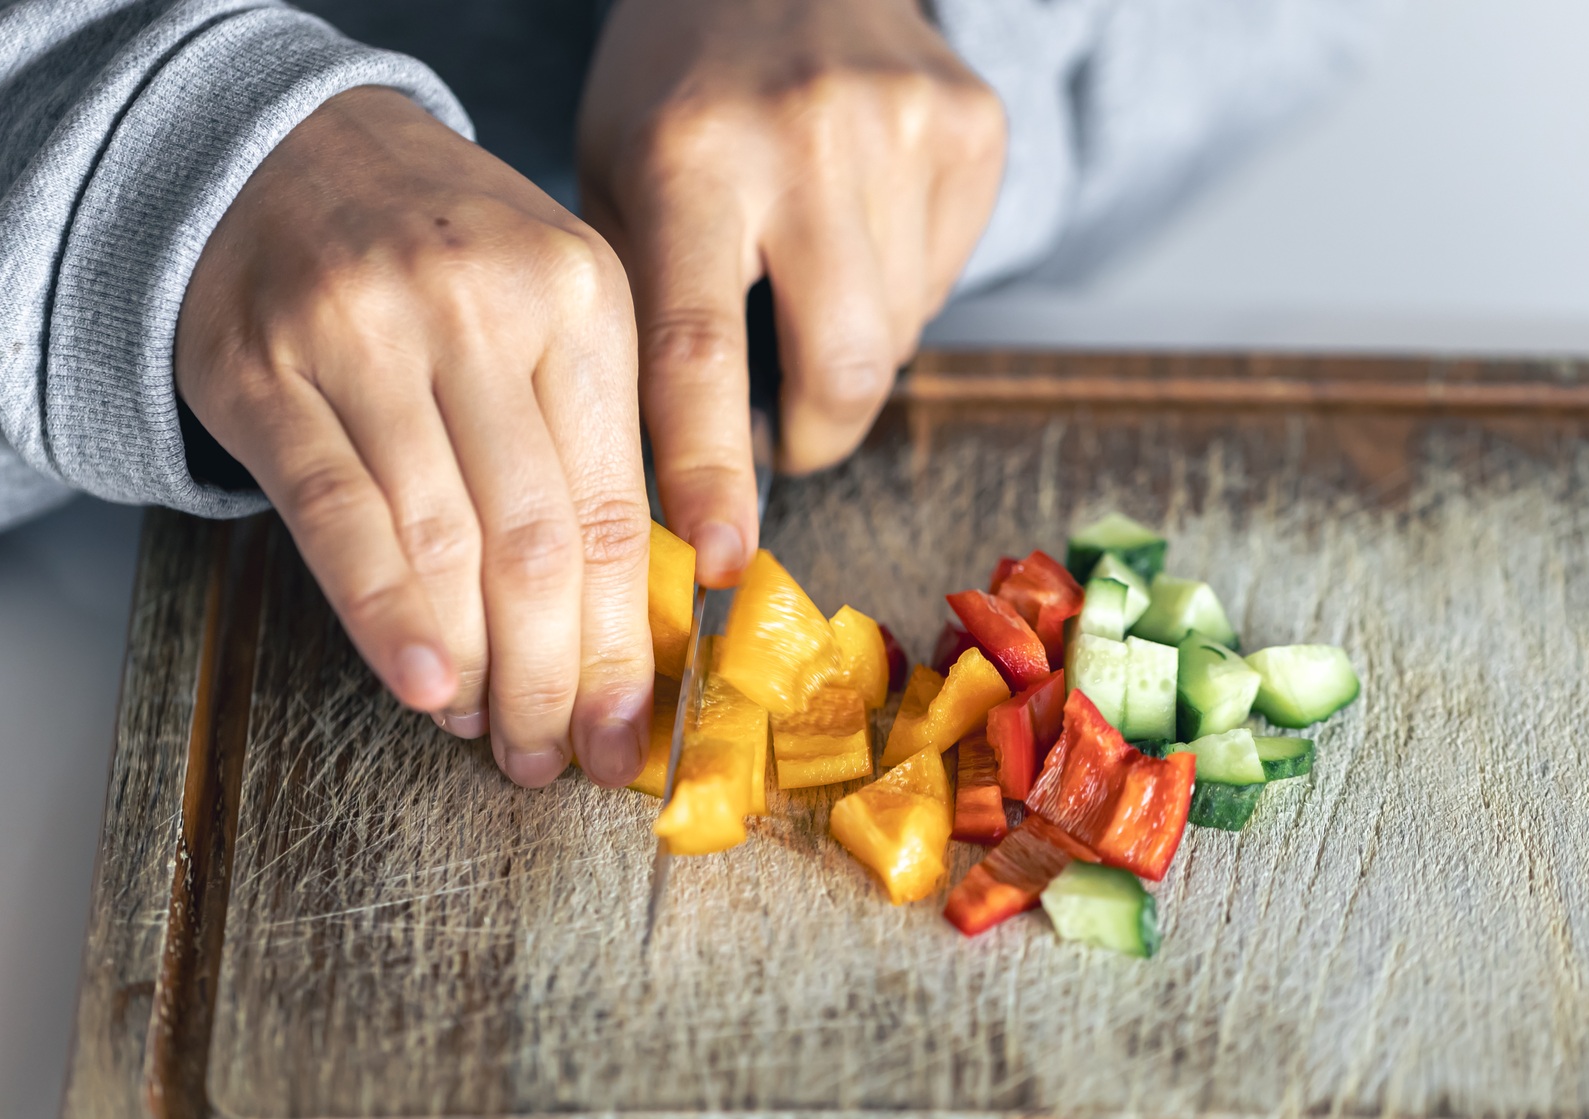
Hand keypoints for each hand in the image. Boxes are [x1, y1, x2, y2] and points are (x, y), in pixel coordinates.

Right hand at [176, 87, 650, 787]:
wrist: (282, 150)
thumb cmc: (443, 259)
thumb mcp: (555, 305)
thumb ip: (602, 436)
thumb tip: (642, 615)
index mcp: (583, 296)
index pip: (615, 509)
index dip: (625, 642)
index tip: (629, 732)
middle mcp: (482, 305)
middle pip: (538, 540)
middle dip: (556, 676)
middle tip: (557, 758)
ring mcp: (367, 330)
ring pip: (443, 539)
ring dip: (476, 663)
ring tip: (493, 732)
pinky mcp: (267, 365)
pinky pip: (340, 514)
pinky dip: (385, 612)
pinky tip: (423, 683)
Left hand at [577, 0, 1005, 585]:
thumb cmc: (678, 91)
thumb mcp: (615, 181)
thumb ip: (638, 318)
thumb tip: (667, 484)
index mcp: (689, 155)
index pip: (699, 346)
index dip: (714, 466)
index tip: (725, 557)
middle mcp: (804, 135)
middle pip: (845, 364)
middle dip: (821, 436)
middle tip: (791, 440)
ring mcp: (904, 125)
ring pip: (900, 334)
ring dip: (851, 349)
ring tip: (808, 275)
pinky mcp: (974, 127)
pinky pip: (942, 280)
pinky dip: (897, 288)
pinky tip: (857, 220)